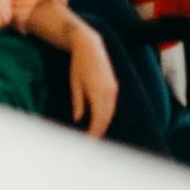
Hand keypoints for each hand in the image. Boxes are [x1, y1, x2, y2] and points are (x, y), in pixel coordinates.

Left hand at [68, 23, 117, 137]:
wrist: (90, 46)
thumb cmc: (78, 64)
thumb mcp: (75, 83)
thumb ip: (78, 102)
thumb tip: (77, 119)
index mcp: (97, 91)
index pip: (98, 119)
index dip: (94, 133)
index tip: (88, 143)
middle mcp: (108, 91)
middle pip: (106, 118)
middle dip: (99, 131)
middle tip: (90, 143)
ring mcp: (113, 88)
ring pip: (110, 112)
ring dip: (103, 124)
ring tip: (94, 134)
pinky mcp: (114, 85)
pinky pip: (112, 105)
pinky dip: (106, 115)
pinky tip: (99, 120)